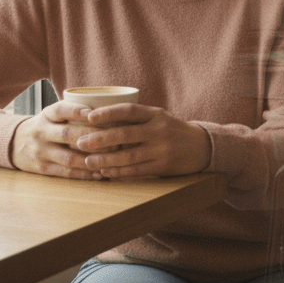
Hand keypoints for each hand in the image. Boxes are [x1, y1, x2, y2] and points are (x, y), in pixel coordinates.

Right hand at [11, 100, 109, 179]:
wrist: (14, 143)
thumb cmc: (45, 126)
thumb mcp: (52, 114)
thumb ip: (73, 111)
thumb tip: (110, 109)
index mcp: (46, 115)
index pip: (60, 109)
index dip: (77, 111)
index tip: (94, 113)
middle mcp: (41, 132)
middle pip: (67, 134)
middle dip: (92, 137)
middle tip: (115, 140)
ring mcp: (41, 151)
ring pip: (68, 157)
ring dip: (91, 159)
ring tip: (111, 158)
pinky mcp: (43, 168)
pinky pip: (66, 172)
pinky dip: (84, 174)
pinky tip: (99, 173)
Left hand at [73, 104, 211, 178]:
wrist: (202, 146)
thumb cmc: (172, 130)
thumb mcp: (158, 118)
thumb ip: (136, 119)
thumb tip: (100, 120)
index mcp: (156, 114)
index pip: (129, 110)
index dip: (108, 113)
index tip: (89, 117)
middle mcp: (159, 130)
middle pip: (125, 134)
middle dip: (100, 139)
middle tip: (80, 142)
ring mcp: (162, 149)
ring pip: (129, 156)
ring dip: (106, 160)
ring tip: (89, 161)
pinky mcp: (163, 165)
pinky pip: (137, 170)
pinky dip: (119, 172)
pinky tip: (106, 172)